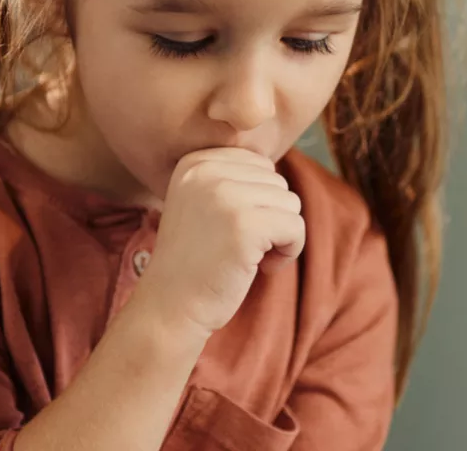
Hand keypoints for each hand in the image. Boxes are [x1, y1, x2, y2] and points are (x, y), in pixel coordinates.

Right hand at [135, 147, 304, 337]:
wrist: (170, 304)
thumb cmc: (194, 258)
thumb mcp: (199, 201)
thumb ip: (230, 178)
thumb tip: (274, 170)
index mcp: (195, 162)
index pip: (259, 164)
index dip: (258, 200)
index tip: (235, 226)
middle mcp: (206, 171)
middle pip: (277, 182)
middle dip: (271, 216)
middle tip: (243, 245)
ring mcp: (225, 196)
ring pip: (290, 203)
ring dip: (280, 234)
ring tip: (250, 256)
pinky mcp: (245, 225)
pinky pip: (295, 226)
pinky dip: (290, 250)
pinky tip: (263, 267)